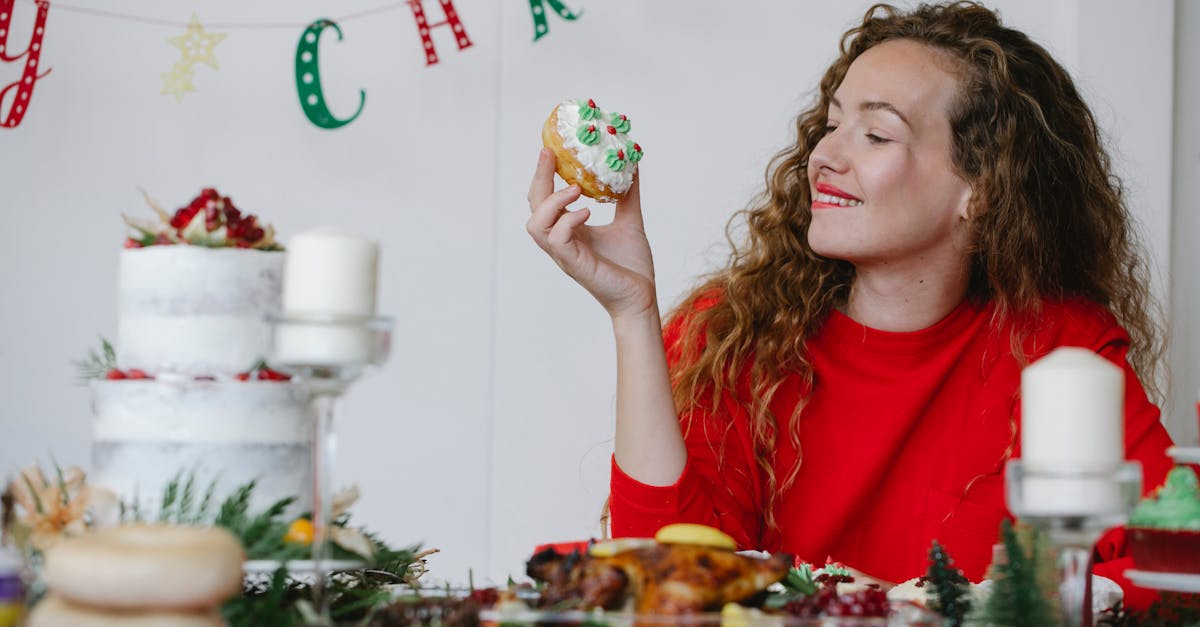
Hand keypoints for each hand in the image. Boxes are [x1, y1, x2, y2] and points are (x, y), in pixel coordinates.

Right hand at [526, 148, 657, 321]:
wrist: (641, 298)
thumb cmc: (631, 267)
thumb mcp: (630, 221)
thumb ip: (628, 196)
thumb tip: (633, 166)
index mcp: (570, 230)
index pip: (544, 199)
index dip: (544, 175)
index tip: (551, 149)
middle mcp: (562, 241)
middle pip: (534, 207)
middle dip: (539, 178)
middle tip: (550, 154)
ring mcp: (566, 254)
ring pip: (536, 225)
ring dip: (551, 202)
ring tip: (576, 189)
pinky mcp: (575, 265)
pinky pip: (558, 240)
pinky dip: (568, 221)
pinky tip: (588, 212)